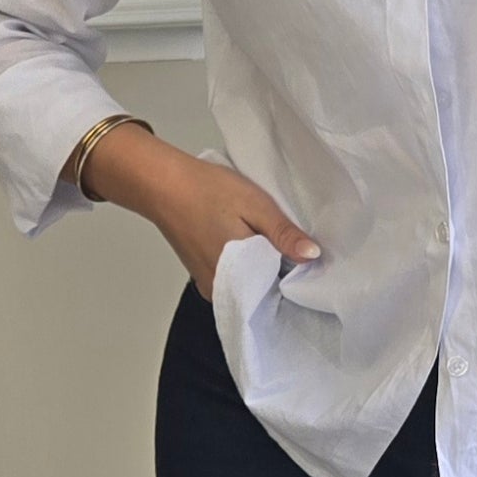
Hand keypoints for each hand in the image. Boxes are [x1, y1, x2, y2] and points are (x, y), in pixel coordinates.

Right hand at [70, 126, 320, 299]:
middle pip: (263, 291)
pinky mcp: (203, 277)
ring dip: (261, 269)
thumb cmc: (206, 191)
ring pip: (248, 287)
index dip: (294, 274)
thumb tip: (313, 256)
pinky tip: (248, 245)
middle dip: (279, 273)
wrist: (163, 185)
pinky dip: (245, 267)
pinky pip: (233, 281)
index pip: (279, 290)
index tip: (305, 257)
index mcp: (237, 277)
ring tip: (268, 243)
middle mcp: (221, 290)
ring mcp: (210, 285)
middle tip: (288, 245)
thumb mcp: (256, 206)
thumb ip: (283, 234)